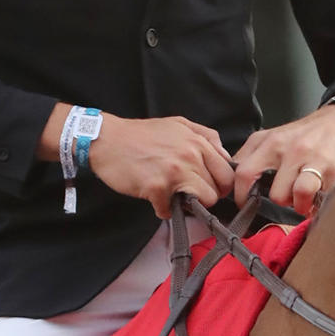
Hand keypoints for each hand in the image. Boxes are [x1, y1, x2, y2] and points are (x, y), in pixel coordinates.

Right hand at [85, 113, 234, 218]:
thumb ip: (205, 136)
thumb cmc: (140, 134)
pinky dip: (162, 209)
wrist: (107, 140)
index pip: (227, 173)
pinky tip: (154, 198)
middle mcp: (190, 156)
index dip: (220, 185)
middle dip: (204, 195)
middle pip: (217, 191)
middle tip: (188, 193)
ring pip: (202, 202)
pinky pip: (170, 211)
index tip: (208, 187)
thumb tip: (224, 155)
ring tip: (173, 196)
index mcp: (197, 142)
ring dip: (188, 204)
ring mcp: (175, 172)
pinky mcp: (158, 188)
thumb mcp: (178, 124)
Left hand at [232, 104, 334, 214]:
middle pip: (276, 194)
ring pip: (299, 197)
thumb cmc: (306, 133)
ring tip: (304, 200)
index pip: (245, 174)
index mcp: (272, 142)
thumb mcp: (274, 135)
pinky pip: (323, 198)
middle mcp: (292, 150)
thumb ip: (251, 154)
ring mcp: (315, 160)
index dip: (242, 196)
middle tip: (288, 197)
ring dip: (301, 205)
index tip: (246, 204)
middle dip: (282, 202)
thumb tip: (231, 177)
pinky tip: (320, 195)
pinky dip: (320, 203)